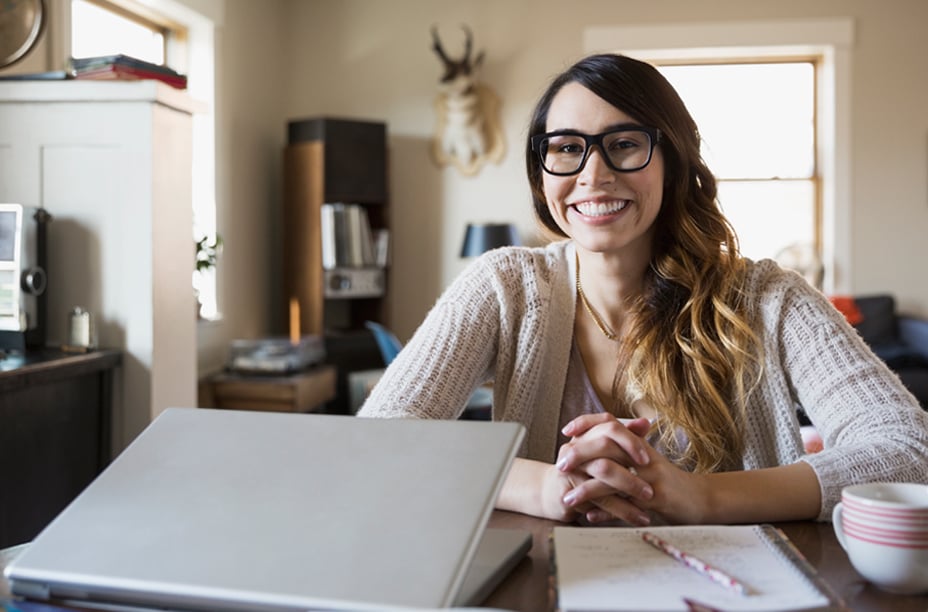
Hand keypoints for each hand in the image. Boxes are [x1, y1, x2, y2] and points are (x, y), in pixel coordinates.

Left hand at [559, 414, 710, 524]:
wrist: (699, 498)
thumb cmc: (666, 480)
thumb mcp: (645, 460)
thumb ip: (623, 449)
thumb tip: (592, 442)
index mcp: (638, 444)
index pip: (610, 423)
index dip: (587, 423)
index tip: (566, 431)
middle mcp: (642, 456)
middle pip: (606, 446)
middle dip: (579, 455)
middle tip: (560, 466)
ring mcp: (649, 476)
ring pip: (612, 476)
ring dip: (587, 489)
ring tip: (569, 499)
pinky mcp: (656, 498)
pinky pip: (626, 504)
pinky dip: (606, 511)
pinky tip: (590, 516)